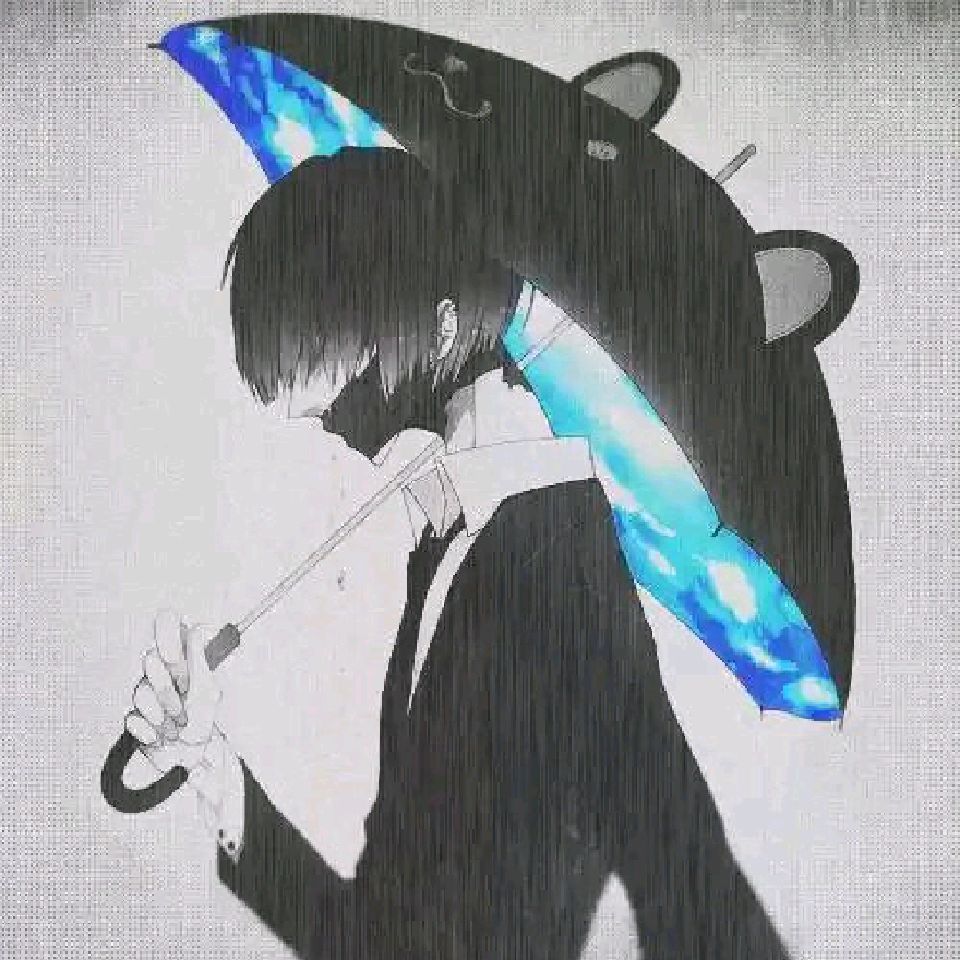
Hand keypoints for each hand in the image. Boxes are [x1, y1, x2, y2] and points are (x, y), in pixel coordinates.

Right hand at [125, 610, 221, 774]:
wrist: (195, 757)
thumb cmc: (206, 719)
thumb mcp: (210, 688)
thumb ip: (202, 660)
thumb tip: (200, 629)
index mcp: (183, 657)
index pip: (167, 622)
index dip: (166, 634)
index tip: (174, 657)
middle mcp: (162, 670)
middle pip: (150, 660)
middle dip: (170, 685)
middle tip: (185, 699)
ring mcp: (146, 693)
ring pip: (140, 691)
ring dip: (163, 712)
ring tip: (179, 724)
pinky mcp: (135, 717)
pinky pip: (133, 718)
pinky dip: (150, 730)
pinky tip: (161, 736)